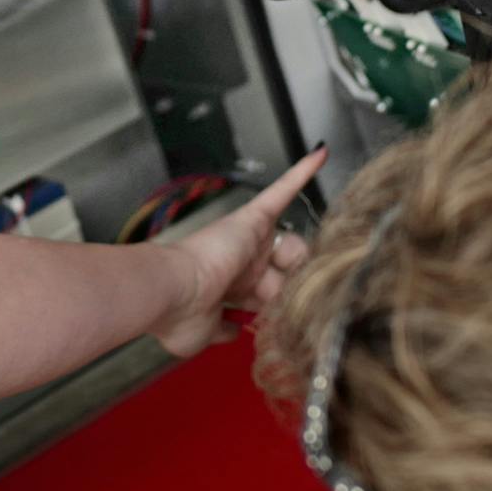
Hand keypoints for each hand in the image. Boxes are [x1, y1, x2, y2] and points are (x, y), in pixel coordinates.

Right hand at [151, 148, 327, 357]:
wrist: (171, 292)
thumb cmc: (180, 315)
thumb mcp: (205, 336)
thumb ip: (224, 333)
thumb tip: (234, 333)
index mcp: (233, 291)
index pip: (269, 296)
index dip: (280, 310)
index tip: (286, 326)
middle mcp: (243, 265)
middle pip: (288, 274)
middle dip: (298, 289)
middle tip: (307, 301)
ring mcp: (249, 241)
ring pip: (294, 244)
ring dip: (301, 260)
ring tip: (299, 277)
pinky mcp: (253, 220)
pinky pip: (280, 193)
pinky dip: (299, 174)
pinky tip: (320, 154)